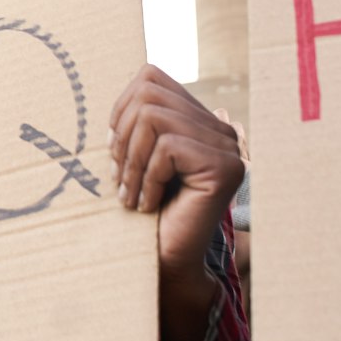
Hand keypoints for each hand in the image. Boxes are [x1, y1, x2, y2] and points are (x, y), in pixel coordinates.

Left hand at [108, 65, 244, 340]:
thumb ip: (133, 119)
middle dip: (121, 136)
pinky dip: (147, 178)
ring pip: (155, 118)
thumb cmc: (143, 211)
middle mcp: (219, 129)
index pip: (150, 77)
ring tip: (130, 192)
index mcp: (198, 119)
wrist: (164, 263)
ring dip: (131, 160)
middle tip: (119, 177)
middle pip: (148, 94)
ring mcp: (227, 147)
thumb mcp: (132, 155)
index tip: (114, 150)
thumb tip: (118, 85)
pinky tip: (147, 205)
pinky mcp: (225, 168)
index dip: (120, 107)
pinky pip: (168, 148)